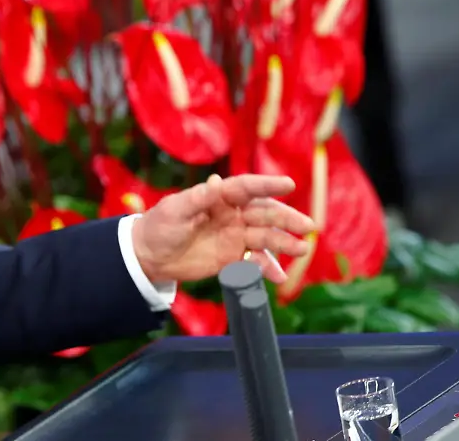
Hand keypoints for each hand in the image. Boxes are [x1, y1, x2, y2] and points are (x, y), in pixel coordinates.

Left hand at [132, 173, 314, 283]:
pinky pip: (256, 261)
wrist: (150, 256)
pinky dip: (268, 268)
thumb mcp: (175, 210)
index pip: (247, 188)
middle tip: (308, 225)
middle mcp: (232, 214)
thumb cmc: (159, 226)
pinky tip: (279, 277)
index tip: (288, 184)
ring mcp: (235, 236)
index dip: (267, 185)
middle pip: (265, 214)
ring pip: (266, 237)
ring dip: (285, 243)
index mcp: (219, 197)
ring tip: (302, 249)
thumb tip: (216, 182)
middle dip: (287, 219)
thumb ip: (196, 198)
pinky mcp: (233, 257)